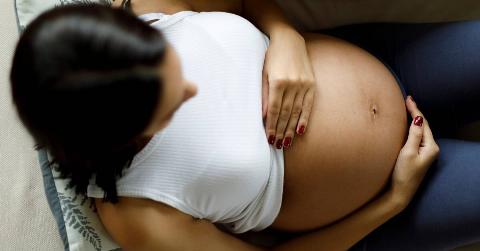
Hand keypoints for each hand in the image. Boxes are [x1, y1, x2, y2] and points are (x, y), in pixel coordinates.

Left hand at [262, 28, 315, 149]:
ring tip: (286, 142)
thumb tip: (262, 116)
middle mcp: (292, 84)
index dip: (271, 126)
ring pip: (296, 112)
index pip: (273, 110)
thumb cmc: (272, 57)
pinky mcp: (311, 84)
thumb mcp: (263, 73)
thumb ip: (263, 95)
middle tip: (277, 145)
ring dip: (291, 129)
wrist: (289, 40)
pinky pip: (308, 105)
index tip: (269, 138)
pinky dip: (304, 119)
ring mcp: (303, 84)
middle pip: (285, 113)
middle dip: (280, 131)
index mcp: (278, 82)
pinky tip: (300, 131)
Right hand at [388, 96, 439, 208]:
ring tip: (407, 109)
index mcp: (431, 147)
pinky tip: (406, 126)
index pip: (423, 123)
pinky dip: (411, 129)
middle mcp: (430, 149)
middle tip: (407, 100)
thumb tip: (419, 119)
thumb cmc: (403, 174)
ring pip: (419, 131)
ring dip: (413, 120)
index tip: (408, 99)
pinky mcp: (417, 156)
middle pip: (423, 126)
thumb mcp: (408, 152)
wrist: (400, 193)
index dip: (415, 110)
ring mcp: (424, 153)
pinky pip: (415, 137)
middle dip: (415, 113)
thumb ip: (414, 135)